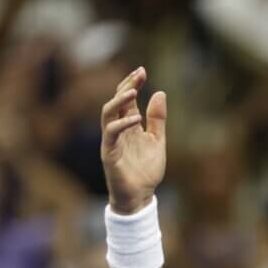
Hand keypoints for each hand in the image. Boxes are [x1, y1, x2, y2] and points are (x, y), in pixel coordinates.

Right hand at [100, 67, 166, 213]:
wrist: (140, 197)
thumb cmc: (146, 171)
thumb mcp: (157, 142)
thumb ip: (157, 120)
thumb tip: (160, 93)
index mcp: (129, 125)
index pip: (127, 99)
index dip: (133, 83)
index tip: (143, 70)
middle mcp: (118, 130)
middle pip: (116, 100)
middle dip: (126, 84)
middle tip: (139, 73)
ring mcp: (112, 140)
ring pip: (107, 113)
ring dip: (119, 100)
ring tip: (134, 90)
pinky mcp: (109, 153)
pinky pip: (111, 133)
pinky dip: (122, 124)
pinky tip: (136, 118)